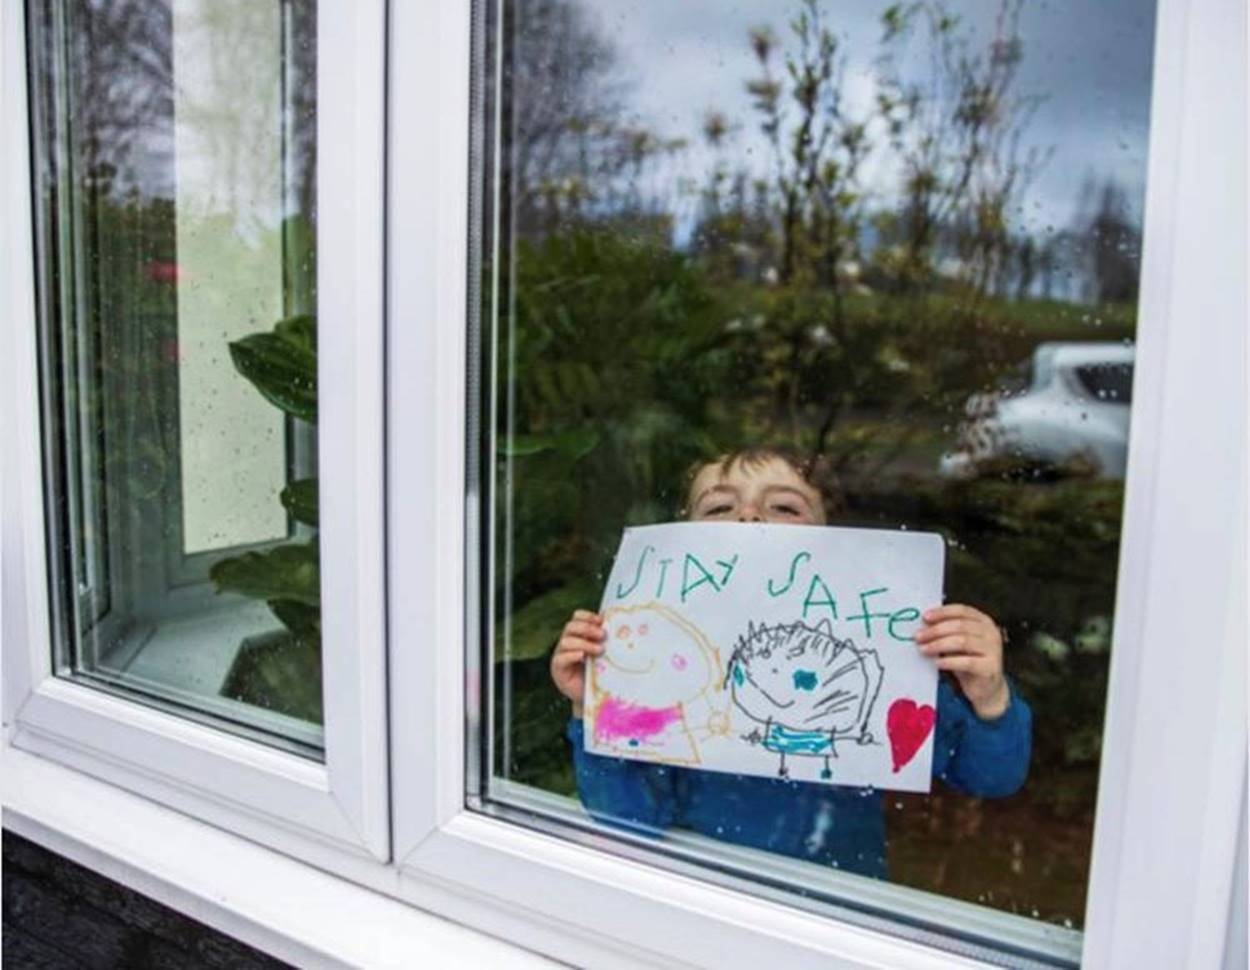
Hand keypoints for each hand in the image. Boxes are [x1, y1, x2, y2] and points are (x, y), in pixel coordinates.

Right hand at [550, 609, 604, 716]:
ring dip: (584, 643)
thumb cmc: (600, 673)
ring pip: (566, 641)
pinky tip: (583, 657)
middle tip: (602, 635)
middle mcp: (567, 643)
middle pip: (570, 626)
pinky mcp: (558, 670)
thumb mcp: (604, 655)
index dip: (588, 616)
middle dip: (587, 628)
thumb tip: (622, 628)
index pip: (577, 618)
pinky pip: (561, 658)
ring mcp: (560, 655)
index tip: (602, 621)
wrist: (592, 697)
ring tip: (599, 650)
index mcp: (578, 635)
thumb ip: (606, 642)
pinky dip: (572, 655)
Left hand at [914, 604, 1009, 719]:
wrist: (987, 688)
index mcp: (984, 621)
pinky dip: (949, 661)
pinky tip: (937, 663)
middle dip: (936, 630)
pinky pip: (967, 662)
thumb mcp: (959, 643)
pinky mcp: (990, 667)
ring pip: (962, 641)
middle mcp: (991, 633)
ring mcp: (993, 650)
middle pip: (960, 625)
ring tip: (923, 649)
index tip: (925, 617)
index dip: (942, 613)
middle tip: (918, 636)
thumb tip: (923, 626)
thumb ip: (947, 632)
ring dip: (938, 645)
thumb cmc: (969, 660)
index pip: (962, 610)